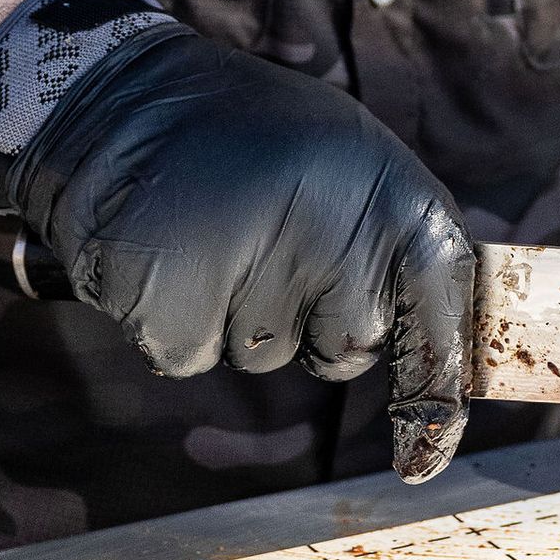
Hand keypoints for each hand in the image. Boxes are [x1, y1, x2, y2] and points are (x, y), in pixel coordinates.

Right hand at [6, 23, 473, 480]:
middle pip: (346, 348)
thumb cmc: (243, 133)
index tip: (423, 460)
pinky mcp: (180, 304)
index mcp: (391, 192)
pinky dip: (176, 319)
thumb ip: (386, 235)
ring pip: (265, 356)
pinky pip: (193, 355)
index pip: (442, 306)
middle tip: (267, 241)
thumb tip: (438, 336)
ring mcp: (259, 270)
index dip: (436, 390)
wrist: (118, 99)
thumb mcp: (343, 159)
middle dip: (310, 320)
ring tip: (210, 230)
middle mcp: (338, 233)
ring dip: (235, 313)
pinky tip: (165, 253)